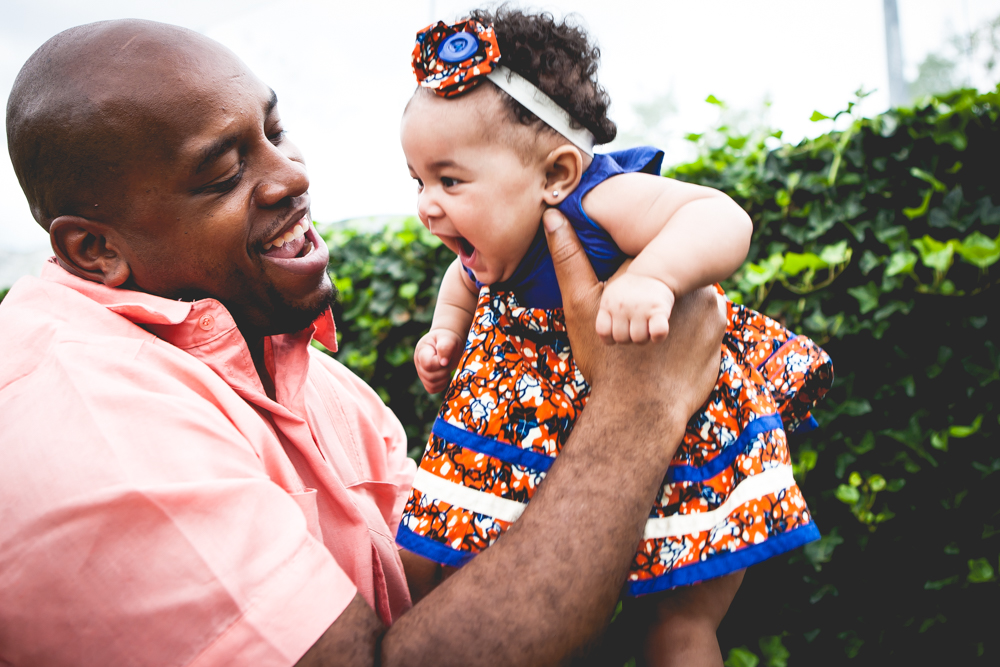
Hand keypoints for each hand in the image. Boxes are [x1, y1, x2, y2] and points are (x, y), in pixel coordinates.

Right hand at [414, 328, 463, 393]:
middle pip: (430, 377)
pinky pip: (432, 389)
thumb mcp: (449, 339)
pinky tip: (444, 374)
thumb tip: (443, 363)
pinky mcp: (426, 380)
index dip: (439, 365)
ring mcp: (421, 372)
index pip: (428, 364)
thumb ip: (446, 347)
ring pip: (431, 385)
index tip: (446, 359)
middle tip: (448, 362)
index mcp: (421, 351)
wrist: (446, 342)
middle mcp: (418, 363)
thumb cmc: (448, 339)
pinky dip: (441, 385)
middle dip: (444, 371)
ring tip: (446, 367)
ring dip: (443, 378)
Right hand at [542, 208, 723, 422]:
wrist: (640, 412)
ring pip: (686, 304)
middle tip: (632, 327)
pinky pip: (702, 329)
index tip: (615, 299)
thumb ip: (569, 258)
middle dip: (654, 297)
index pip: (644, 260)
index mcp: (653, 269)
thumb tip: (552, 215)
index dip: (628, 279)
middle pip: (668, 282)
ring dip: (673, 318)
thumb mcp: (580, 305)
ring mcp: (709, 309)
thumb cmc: (607, 359)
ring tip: (650, 346)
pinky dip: (688, 339)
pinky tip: (668, 357)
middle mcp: (687, 281)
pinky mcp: (719, 336)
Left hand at [596, 273, 674, 344]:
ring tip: (647, 325)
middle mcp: (622, 306)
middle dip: (629, 338)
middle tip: (636, 327)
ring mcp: (640, 308)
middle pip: (622, 339)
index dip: (610, 337)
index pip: (603, 332)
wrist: (653, 272)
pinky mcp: (659, 309)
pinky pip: (658, 332)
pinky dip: (658, 336)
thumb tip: (608, 338)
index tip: (619, 330)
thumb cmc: (630, 291)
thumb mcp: (611, 296)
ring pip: (639, 339)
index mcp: (608, 304)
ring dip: (645, 337)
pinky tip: (657, 328)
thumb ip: (606, 314)